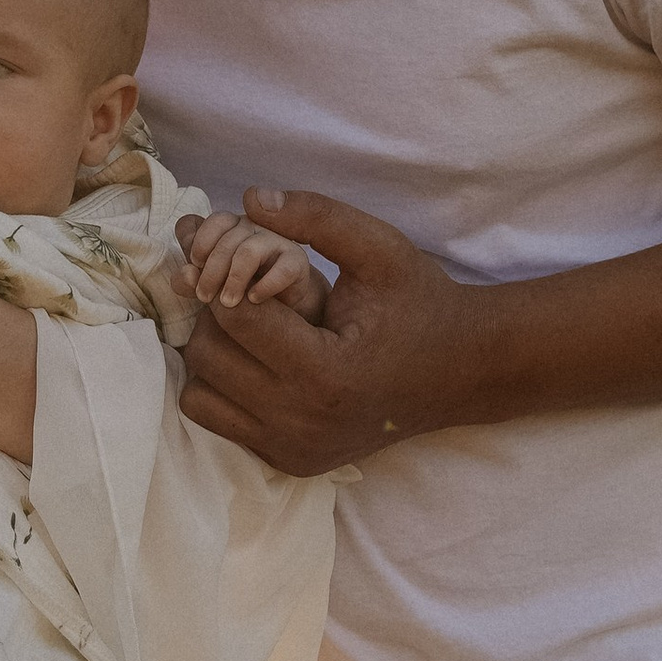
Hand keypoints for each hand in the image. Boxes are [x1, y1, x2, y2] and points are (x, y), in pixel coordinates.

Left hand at [177, 206, 326, 319]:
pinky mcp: (296, 261)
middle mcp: (253, 228)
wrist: (280, 304)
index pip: (214, 220)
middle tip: (204, 298)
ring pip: (249, 251)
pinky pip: (283, 269)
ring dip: (234, 280)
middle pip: (227, 240)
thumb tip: (185, 274)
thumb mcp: (209, 284)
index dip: (201, 241)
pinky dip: (266, 286)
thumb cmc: (238, 288)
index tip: (194, 265)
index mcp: (230, 227)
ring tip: (227, 303)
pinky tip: (254, 299)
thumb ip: (189, 279)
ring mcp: (276, 242)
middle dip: (211, 271)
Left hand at [178, 189, 484, 474]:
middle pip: (207, 355)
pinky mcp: (290, 463)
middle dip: (217, 314)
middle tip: (243, 291)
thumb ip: (317, 217)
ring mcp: (294, 449)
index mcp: (326, 372)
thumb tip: (250, 197)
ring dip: (214, 353)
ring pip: (199, 393)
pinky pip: (218, 421)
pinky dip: (225, 389)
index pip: (235, 316)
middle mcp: (303, 422)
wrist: (462, 371)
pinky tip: (259, 362)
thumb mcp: (379, 248)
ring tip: (252, 328)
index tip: (245, 263)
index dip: (229, 277)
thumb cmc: (421, 304)